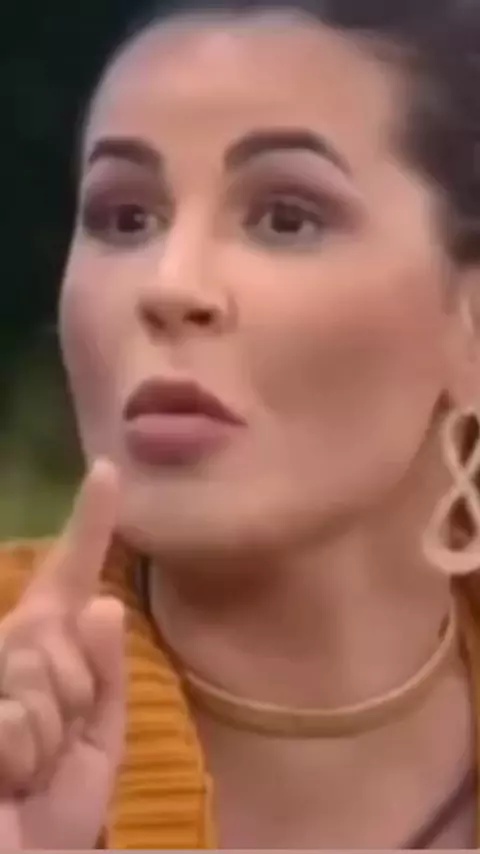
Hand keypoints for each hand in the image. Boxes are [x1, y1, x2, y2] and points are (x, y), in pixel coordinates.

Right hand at [0, 460, 124, 848]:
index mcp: (47, 652)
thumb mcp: (96, 741)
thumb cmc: (53, 811)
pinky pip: (14, 715)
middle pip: (59, 631)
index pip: (70, 578)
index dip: (90, 524)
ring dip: (47, 735)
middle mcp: (10, 651)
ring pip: (35, 670)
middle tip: (54, 750)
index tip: (108, 470)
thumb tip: (102, 603)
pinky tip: (5, 781)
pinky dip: (23, 757)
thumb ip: (102, 675)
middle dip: (73, 695)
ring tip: (26, 773)